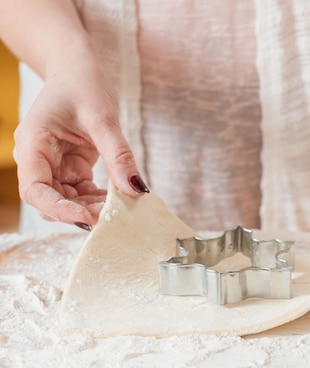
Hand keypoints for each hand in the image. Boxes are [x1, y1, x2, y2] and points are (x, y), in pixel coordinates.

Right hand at [13, 50, 147, 229]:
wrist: (78, 68)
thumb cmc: (83, 84)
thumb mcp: (103, 119)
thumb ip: (119, 156)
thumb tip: (136, 190)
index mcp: (33, 144)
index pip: (34, 189)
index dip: (58, 209)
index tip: (87, 217)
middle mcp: (38, 159)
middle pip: (50, 201)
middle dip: (79, 211)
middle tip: (113, 216)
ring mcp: (54, 165)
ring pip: (68, 200)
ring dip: (92, 207)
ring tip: (120, 209)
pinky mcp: (71, 168)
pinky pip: (82, 192)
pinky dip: (99, 198)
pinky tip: (120, 198)